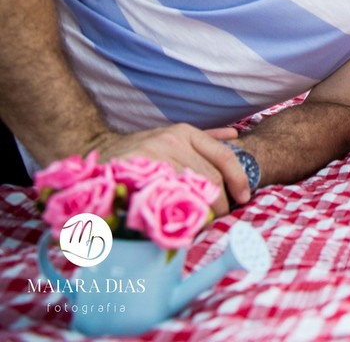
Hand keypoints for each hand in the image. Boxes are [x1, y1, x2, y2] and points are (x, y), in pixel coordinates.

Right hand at [91, 124, 249, 215]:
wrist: (100, 150)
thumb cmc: (144, 148)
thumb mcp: (173, 136)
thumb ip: (204, 138)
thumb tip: (235, 135)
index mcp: (184, 132)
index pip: (223, 156)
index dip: (238, 179)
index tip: (244, 197)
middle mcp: (170, 141)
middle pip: (209, 178)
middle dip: (220, 202)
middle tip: (219, 217)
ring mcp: (151, 157)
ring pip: (190, 191)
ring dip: (200, 212)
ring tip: (202, 222)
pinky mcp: (134, 175)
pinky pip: (164, 200)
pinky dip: (176, 214)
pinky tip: (179, 223)